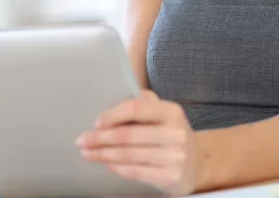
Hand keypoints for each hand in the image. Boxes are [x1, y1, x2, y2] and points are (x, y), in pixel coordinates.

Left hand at [76, 90, 199, 195]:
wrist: (197, 165)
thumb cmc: (171, 135)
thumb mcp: (164, 115)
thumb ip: (144, 104)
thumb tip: (112, 102)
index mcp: (172, 112)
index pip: (136, 108)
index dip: (112, 115)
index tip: (95, 122)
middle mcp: (175, 133)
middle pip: (128, 135)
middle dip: (100, 138)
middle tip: (82, 140)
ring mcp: (175, 157)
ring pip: (128, 155)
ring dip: (103, 154)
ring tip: (87, 153)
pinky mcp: (170, 176)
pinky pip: (135, 171)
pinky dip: (116, 167)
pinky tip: (105, 163)